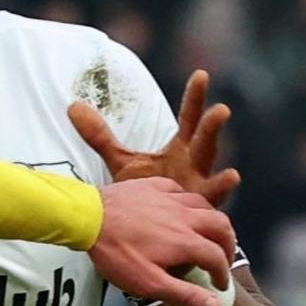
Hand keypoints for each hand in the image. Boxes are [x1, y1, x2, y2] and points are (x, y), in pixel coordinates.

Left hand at [69, 70, 239, 206]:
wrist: (153, 230)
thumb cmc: (147, 192)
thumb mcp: (122, 161)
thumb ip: (100, 136)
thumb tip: (73, 107)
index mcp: (181, 149)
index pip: (189, 118)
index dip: (195, 98)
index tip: (202, 75)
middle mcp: (195, 167)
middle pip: (205, 143)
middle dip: (213, 128)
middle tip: (221, 110)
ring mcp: (199, 192)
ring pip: (214, 181)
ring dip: (223, 179)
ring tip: (233, 173)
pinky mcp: (197, 216)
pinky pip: (209, 212)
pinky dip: (216, 206)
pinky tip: (227, 193)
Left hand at [90, 177, 235, 305]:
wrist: (87, 217)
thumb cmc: (116, 253)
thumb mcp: (149, 283)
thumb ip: (184, 294)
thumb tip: (215, 305)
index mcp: (186, 241)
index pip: (217, 257)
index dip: (222, 273)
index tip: (219, 283)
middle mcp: (184, 215)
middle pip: (221, 225)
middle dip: (228, 243)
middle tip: (224, 256)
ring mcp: (169, 197)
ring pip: (204, 204)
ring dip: (212, 220)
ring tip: (208, 233)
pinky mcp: (152, 186)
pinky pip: (179, 190)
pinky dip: (187, 201)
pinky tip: (181, 208)